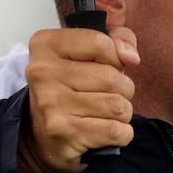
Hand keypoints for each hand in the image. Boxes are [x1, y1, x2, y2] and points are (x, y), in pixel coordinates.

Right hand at [17, 27, 137, 172]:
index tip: (109, 66)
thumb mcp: (88, 52)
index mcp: (46, 45)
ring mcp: (52, 104)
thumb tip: (131, 57)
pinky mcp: (64, 132)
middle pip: (112, 77)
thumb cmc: (70, 88)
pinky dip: (122, 133)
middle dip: (122, 88)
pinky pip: (115, 131)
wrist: (41, 134)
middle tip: (106, 94)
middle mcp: (43, 73)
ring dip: (122, 112)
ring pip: (118, 106)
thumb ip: (118, 38)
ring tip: (105, 113)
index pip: (100, 42)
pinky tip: (106, 130)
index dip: (116, 57)